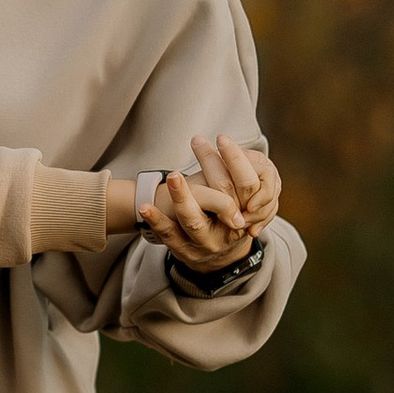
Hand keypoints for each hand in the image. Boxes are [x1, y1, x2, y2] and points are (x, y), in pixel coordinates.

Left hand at [141, 133, 281, 272]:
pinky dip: (156, 220)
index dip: (235, 161)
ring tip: (173, 177)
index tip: (222, 138)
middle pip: (222, 201)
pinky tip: (146, 206)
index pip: (245, 184)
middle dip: (211, 170)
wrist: (218, 254)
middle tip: (198, 142)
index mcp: (247, 213)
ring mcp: (206, 243)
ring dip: (181, 198)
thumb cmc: (228, 214)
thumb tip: (238, 150)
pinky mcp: (184, 250)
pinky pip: (169, 234)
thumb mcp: (242, 199)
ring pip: (193, 220)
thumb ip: (241, 178)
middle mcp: (229, 232)